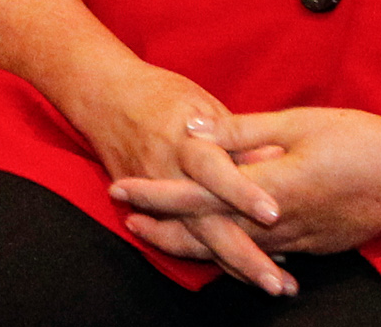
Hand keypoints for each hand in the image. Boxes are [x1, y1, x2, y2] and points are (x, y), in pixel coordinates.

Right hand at [0, 0, 295, 292]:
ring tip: (269, 286)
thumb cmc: (160, 95)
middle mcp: (166, 172)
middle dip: (243, 254)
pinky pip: (180, 236)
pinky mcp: (140, 206)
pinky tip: (244, 267)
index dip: (243, 192)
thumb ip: (236, 136)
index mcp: (183, 140)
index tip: (273, 214)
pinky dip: (212, 251)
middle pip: (205, 221)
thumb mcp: (202, 104)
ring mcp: (151, 194)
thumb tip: (280, 156)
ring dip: (233, 263)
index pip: (214, 170)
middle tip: (278, 284)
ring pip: (194, 239)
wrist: (100, 95)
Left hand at [118, 107, 380, 261]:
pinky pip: (265, 253)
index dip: (157, 193)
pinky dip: (234, 250)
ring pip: (235, 249)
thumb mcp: (296, 122)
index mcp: (271, 185)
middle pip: (209, 233)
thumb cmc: (357, 138)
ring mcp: (301, 239)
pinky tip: (217, 243)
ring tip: (159, 233)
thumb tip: (192, 129)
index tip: (123, 187)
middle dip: (165, 229)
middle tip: (128, 219)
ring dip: (195, 243)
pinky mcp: (317, 246)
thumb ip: (241, 130)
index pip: (199, 195)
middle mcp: (281, 221)